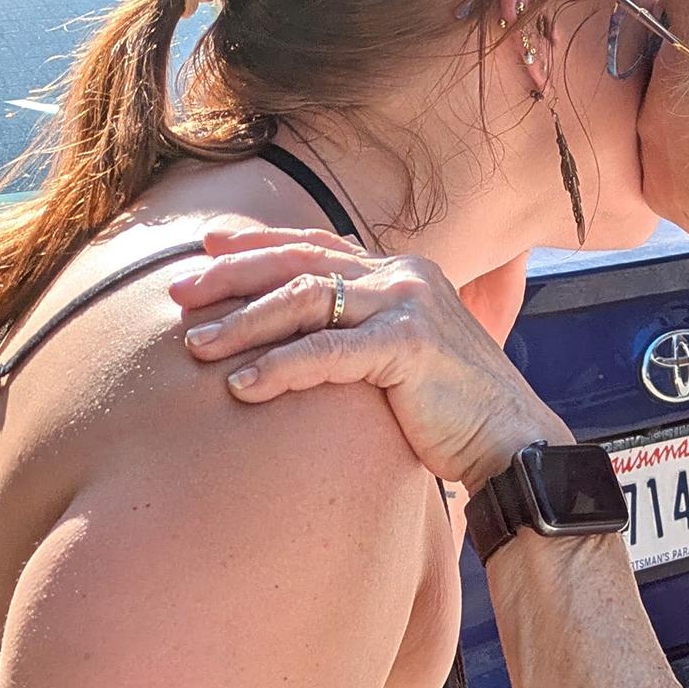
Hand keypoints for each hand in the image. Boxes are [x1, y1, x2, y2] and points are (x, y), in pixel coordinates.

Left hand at [174, 226, 564, 493]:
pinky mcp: (409, 346)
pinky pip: (327, 352)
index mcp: (400, 273)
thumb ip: (360, 336)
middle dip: (231, 276)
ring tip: (196, 347)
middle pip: (299, 262)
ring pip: (304, 300)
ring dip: (242, 323)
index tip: (206, 246)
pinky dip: (278, 368)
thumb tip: (307, 341)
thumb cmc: (452, 413)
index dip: (258, 243)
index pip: (316, 245)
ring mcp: (407, 305)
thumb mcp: (400, 358)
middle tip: (176, 294)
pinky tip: (241, 386)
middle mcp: (402, 276)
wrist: (512, 443)